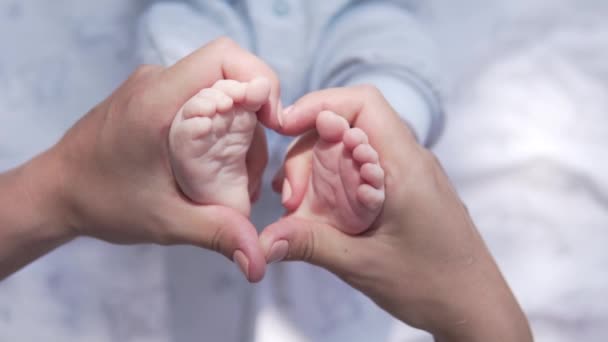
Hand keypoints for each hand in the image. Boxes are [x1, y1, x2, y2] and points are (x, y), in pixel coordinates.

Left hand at [18, 37, 279, 281]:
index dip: (259, 79)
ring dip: (239, 125)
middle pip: (228, 74)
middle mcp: (156, 83)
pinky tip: (217, 164)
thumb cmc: (103, 202)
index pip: (222, 57)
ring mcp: (153, 87)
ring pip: (217, 88)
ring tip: (239, 176)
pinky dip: (220, 125)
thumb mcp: (165, 222)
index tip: (272, 121)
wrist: (56, 192)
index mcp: (157, 102)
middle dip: (255, 115)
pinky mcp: (153, 97)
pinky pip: (200, 98)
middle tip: (254, 167)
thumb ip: (217, 234)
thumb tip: (259, 260)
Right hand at [261, 86, 531, 340]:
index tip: (284, 128)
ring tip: (299, 206)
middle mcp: (410, 160)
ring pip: (354, 147)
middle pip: (349, 125)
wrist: (475, 306)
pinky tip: (320, 210)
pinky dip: (335, 180)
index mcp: (405, 166)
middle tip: (290, 197)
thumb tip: (262, 240)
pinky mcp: (406, 189)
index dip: (319, 105)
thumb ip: (311, 244)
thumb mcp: (363, 264)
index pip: (363, 104)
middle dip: (309, 150)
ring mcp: (410, 174)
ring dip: (319, 167)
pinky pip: (364, 168)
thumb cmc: (431, 284)